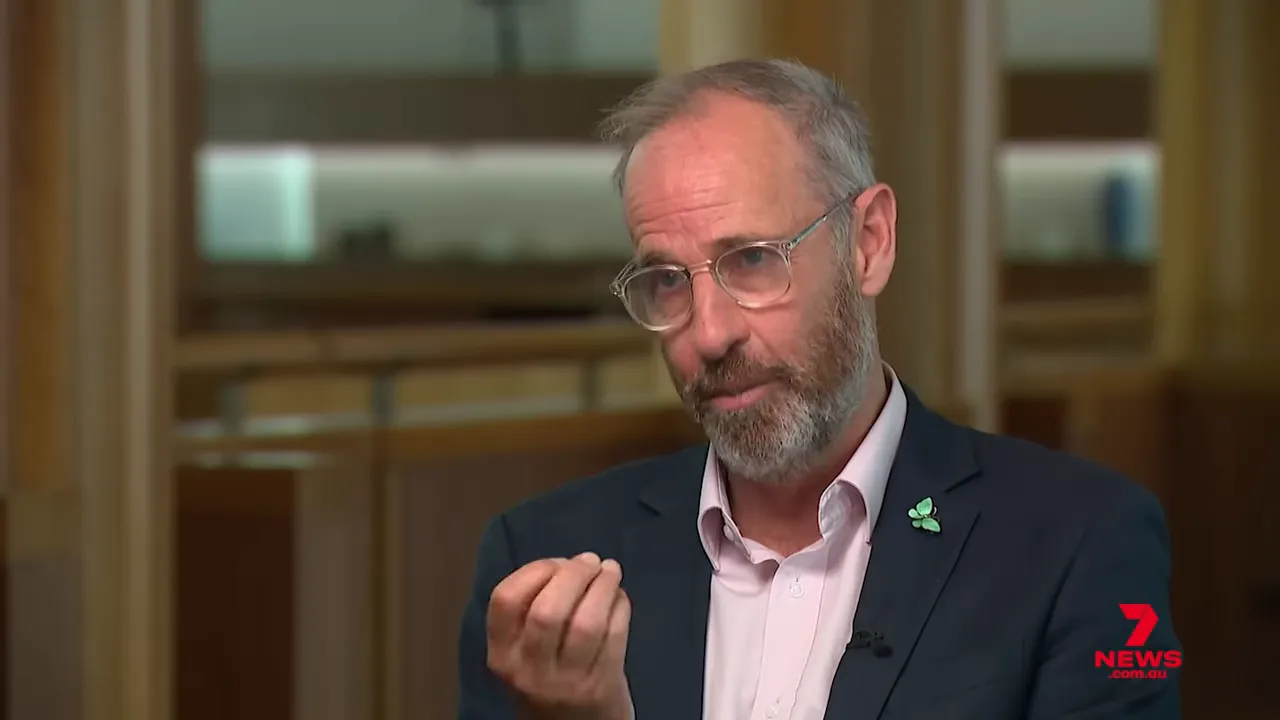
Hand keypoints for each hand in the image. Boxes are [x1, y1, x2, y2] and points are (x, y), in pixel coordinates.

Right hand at [486, 552, 632, 719]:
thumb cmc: (548, 680)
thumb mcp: (523, 653)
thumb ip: (533, 612)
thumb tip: (573, 563)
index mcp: (501, 655)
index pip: (505, 599)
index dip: (535, 570)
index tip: (557, 563)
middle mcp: (529, 670)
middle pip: (548, 609)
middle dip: (573, 575)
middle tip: (590, 561)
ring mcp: (567, 682)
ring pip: (586, 622)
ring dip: (603, 586)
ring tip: (610, 571)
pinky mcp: (602, 686)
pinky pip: (614, 635)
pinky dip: (620, 607)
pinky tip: (619, 597)